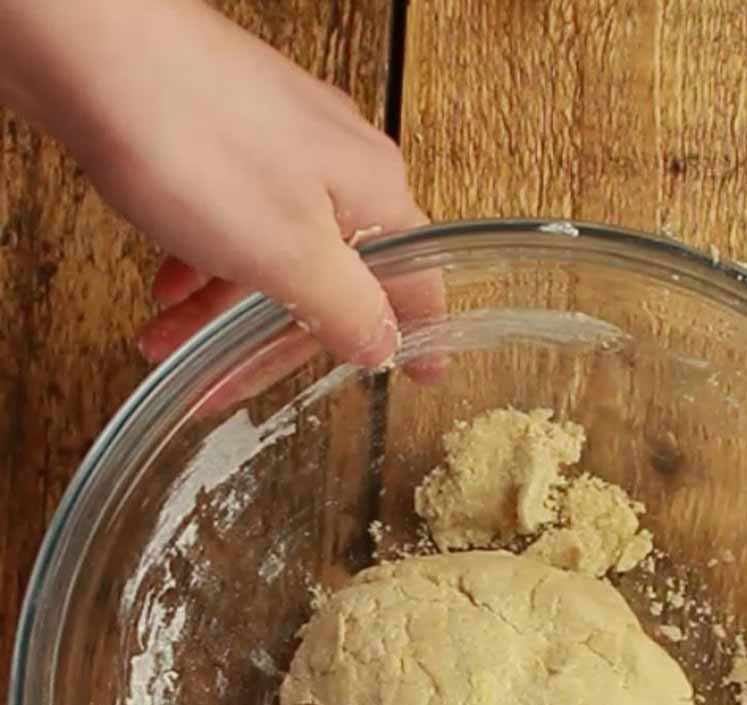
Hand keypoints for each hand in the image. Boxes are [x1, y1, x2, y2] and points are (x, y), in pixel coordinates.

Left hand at [0, 0, 437, 365]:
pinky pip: (229, 218)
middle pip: (330, 279)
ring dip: (221, 310)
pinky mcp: (227, 132)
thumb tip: (385, 346)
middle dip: (272, 340)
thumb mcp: (288, 256)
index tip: (423, 373)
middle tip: (228, 383)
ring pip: (271, 253)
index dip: (415, 336)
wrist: (93, 48)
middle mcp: (338, 164)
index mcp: (374, 193)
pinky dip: (201, 261)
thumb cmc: (198, 141)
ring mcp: (281, 145)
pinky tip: (166, 286)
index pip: (417, 282)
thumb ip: (348, 309)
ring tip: (168, 341)